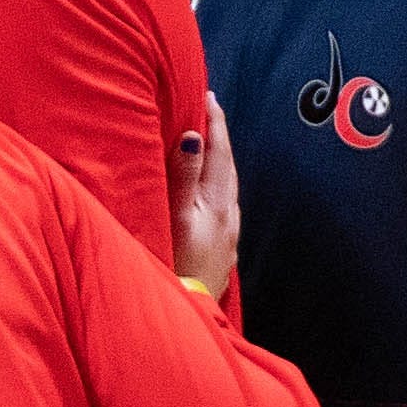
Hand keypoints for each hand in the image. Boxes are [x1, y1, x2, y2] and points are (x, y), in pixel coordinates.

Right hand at [171, 103, 243, 291]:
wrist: (190, 310)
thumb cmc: (177, 264)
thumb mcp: (177, 216)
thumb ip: (185, 176)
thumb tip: (195, 137)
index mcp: (217, 202)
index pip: (219, 152)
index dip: (215, 122)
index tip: (209, 96)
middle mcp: (229, 216)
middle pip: (227, 168)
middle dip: (220, 140)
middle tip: (210, 115)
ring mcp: (228, 236)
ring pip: (228, 190)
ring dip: (220, 166)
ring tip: (210, 152)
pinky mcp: (223, 254)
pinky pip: (225, 211)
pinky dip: (218, 192)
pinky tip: (211, 199)